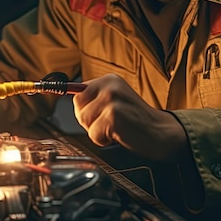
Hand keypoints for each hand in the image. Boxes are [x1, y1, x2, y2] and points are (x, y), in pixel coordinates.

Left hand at [73, 73, 188, 161]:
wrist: (160, 132)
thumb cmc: (136, 121)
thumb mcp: (115, 101)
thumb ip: (94, 98)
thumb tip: (60, 92)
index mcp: (109, 80)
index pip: (77, 94)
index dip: (84, 110)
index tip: (93, 115)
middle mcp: (110, 86)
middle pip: (78, 107)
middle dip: (89, 121)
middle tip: (109, 123)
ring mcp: (112, 100)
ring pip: (84, 121)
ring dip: (97, 131)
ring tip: (115, 128)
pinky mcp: (114, 116)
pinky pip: (94, 134)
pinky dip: (103, 140)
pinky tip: (119, 135)